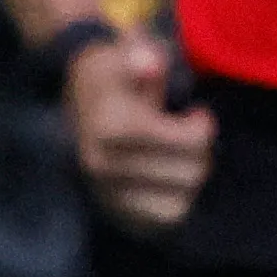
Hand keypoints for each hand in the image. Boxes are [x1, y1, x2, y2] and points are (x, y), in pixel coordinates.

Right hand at [68, 33, 213, 230]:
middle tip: (189, 136)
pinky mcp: (112, 210)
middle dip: (199, 153)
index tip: (196, 113)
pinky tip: (170, 181)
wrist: (74, 103)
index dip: (203, 127)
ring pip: (181, 200)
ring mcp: (106, 192)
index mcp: (111, 127)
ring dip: (188, 179)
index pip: (189, 142)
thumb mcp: (123, 58)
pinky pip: (164, 219)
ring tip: (179, 159)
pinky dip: (176, 202)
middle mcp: (104, 165)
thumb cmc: (109, 78)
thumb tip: (149, 60)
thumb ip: (140, 57)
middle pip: (191, 173)